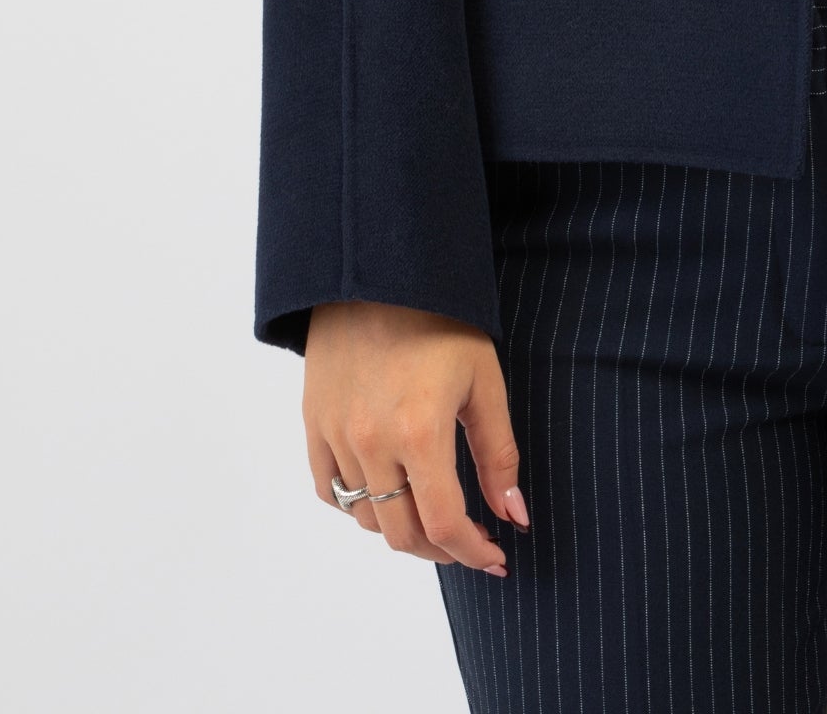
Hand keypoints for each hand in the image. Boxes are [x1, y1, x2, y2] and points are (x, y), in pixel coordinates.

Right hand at [303, 300, 528, 574]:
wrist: (379, 268)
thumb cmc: (441, 318)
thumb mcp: (484, 381)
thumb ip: (498, 455)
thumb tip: (514, 516)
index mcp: (419, 431)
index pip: (444, 523)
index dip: (473, 551)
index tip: (496, 557)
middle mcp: (371, 443)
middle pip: (401, 534)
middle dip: (441, 549)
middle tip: (468, 542)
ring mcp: (335, 435)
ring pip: (366, 517)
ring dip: (402, 528)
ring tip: (432, 515)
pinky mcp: (312, 423)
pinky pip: (329, 490)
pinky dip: (357, 505)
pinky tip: (385, 493)